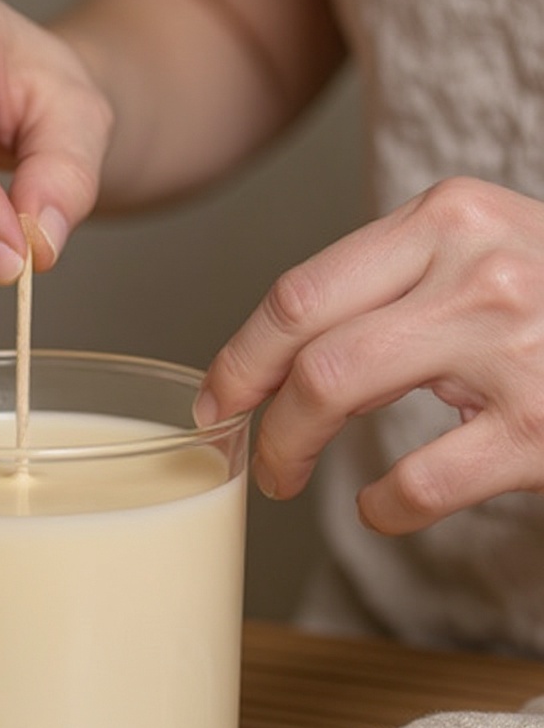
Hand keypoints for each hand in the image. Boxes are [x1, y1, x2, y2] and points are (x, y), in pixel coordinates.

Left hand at [194, 177, 543, 534]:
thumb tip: (279, 353)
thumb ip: (390, 284)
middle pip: (307, 342)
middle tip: (248, 448)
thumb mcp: (479, 257)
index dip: (240, 354)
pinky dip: (382, 507)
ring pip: (337, 388)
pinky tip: (385, 506)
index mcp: (448, 220)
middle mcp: (478, 267)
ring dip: (292, 447)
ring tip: (287, 476)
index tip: (217, 396)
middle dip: (256, 407)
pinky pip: (417, 480)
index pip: (301, 291)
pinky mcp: (542, 428)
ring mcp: (514, 345)